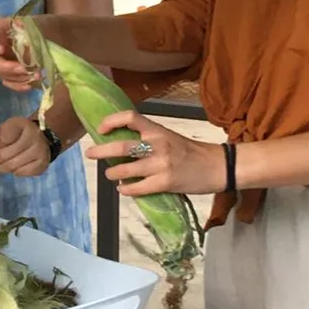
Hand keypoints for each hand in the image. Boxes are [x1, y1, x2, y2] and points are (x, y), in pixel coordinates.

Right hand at [0, 17, 39, 91]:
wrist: (57, 35)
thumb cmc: (45, 25)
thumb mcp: (37, 25)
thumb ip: (26, 30)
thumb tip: (19, 30)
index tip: (1, 50)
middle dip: (4, 66)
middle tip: (22, 68)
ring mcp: (3, 60)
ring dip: (15, 77)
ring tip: (35, 74)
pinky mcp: (12, 72)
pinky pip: (9, 82)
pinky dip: (18, 85)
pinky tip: (30, 85)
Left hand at [0, 117, 52, 177]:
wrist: (42, 139)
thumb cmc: (20, 134)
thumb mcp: (7, 128)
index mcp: (24, 124)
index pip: (1, 140)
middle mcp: (34, 137)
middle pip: (4, 156)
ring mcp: (40, 152)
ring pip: (12, 167)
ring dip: (5, 167)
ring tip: (5, 163)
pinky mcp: (42, 165)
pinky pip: (21, 173)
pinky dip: (16, 172)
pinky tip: (17, 166)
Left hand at [85, 111, 225, 196]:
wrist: (217, 166)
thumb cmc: (192, 152)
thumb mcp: (170, 137)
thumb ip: (150, 139)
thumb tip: (123, 147)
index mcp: (158, 130)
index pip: (131, 118)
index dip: (112, 121)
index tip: (100, 128)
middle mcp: (158, 145)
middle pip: (122, 147)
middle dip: (101, 151)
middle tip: (90, 153)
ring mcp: (161, 165)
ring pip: (126, 170)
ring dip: (113, 174)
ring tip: (110, 175)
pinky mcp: (165, 182)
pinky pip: (138, 188)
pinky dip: (126, 190)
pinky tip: (123, 189)